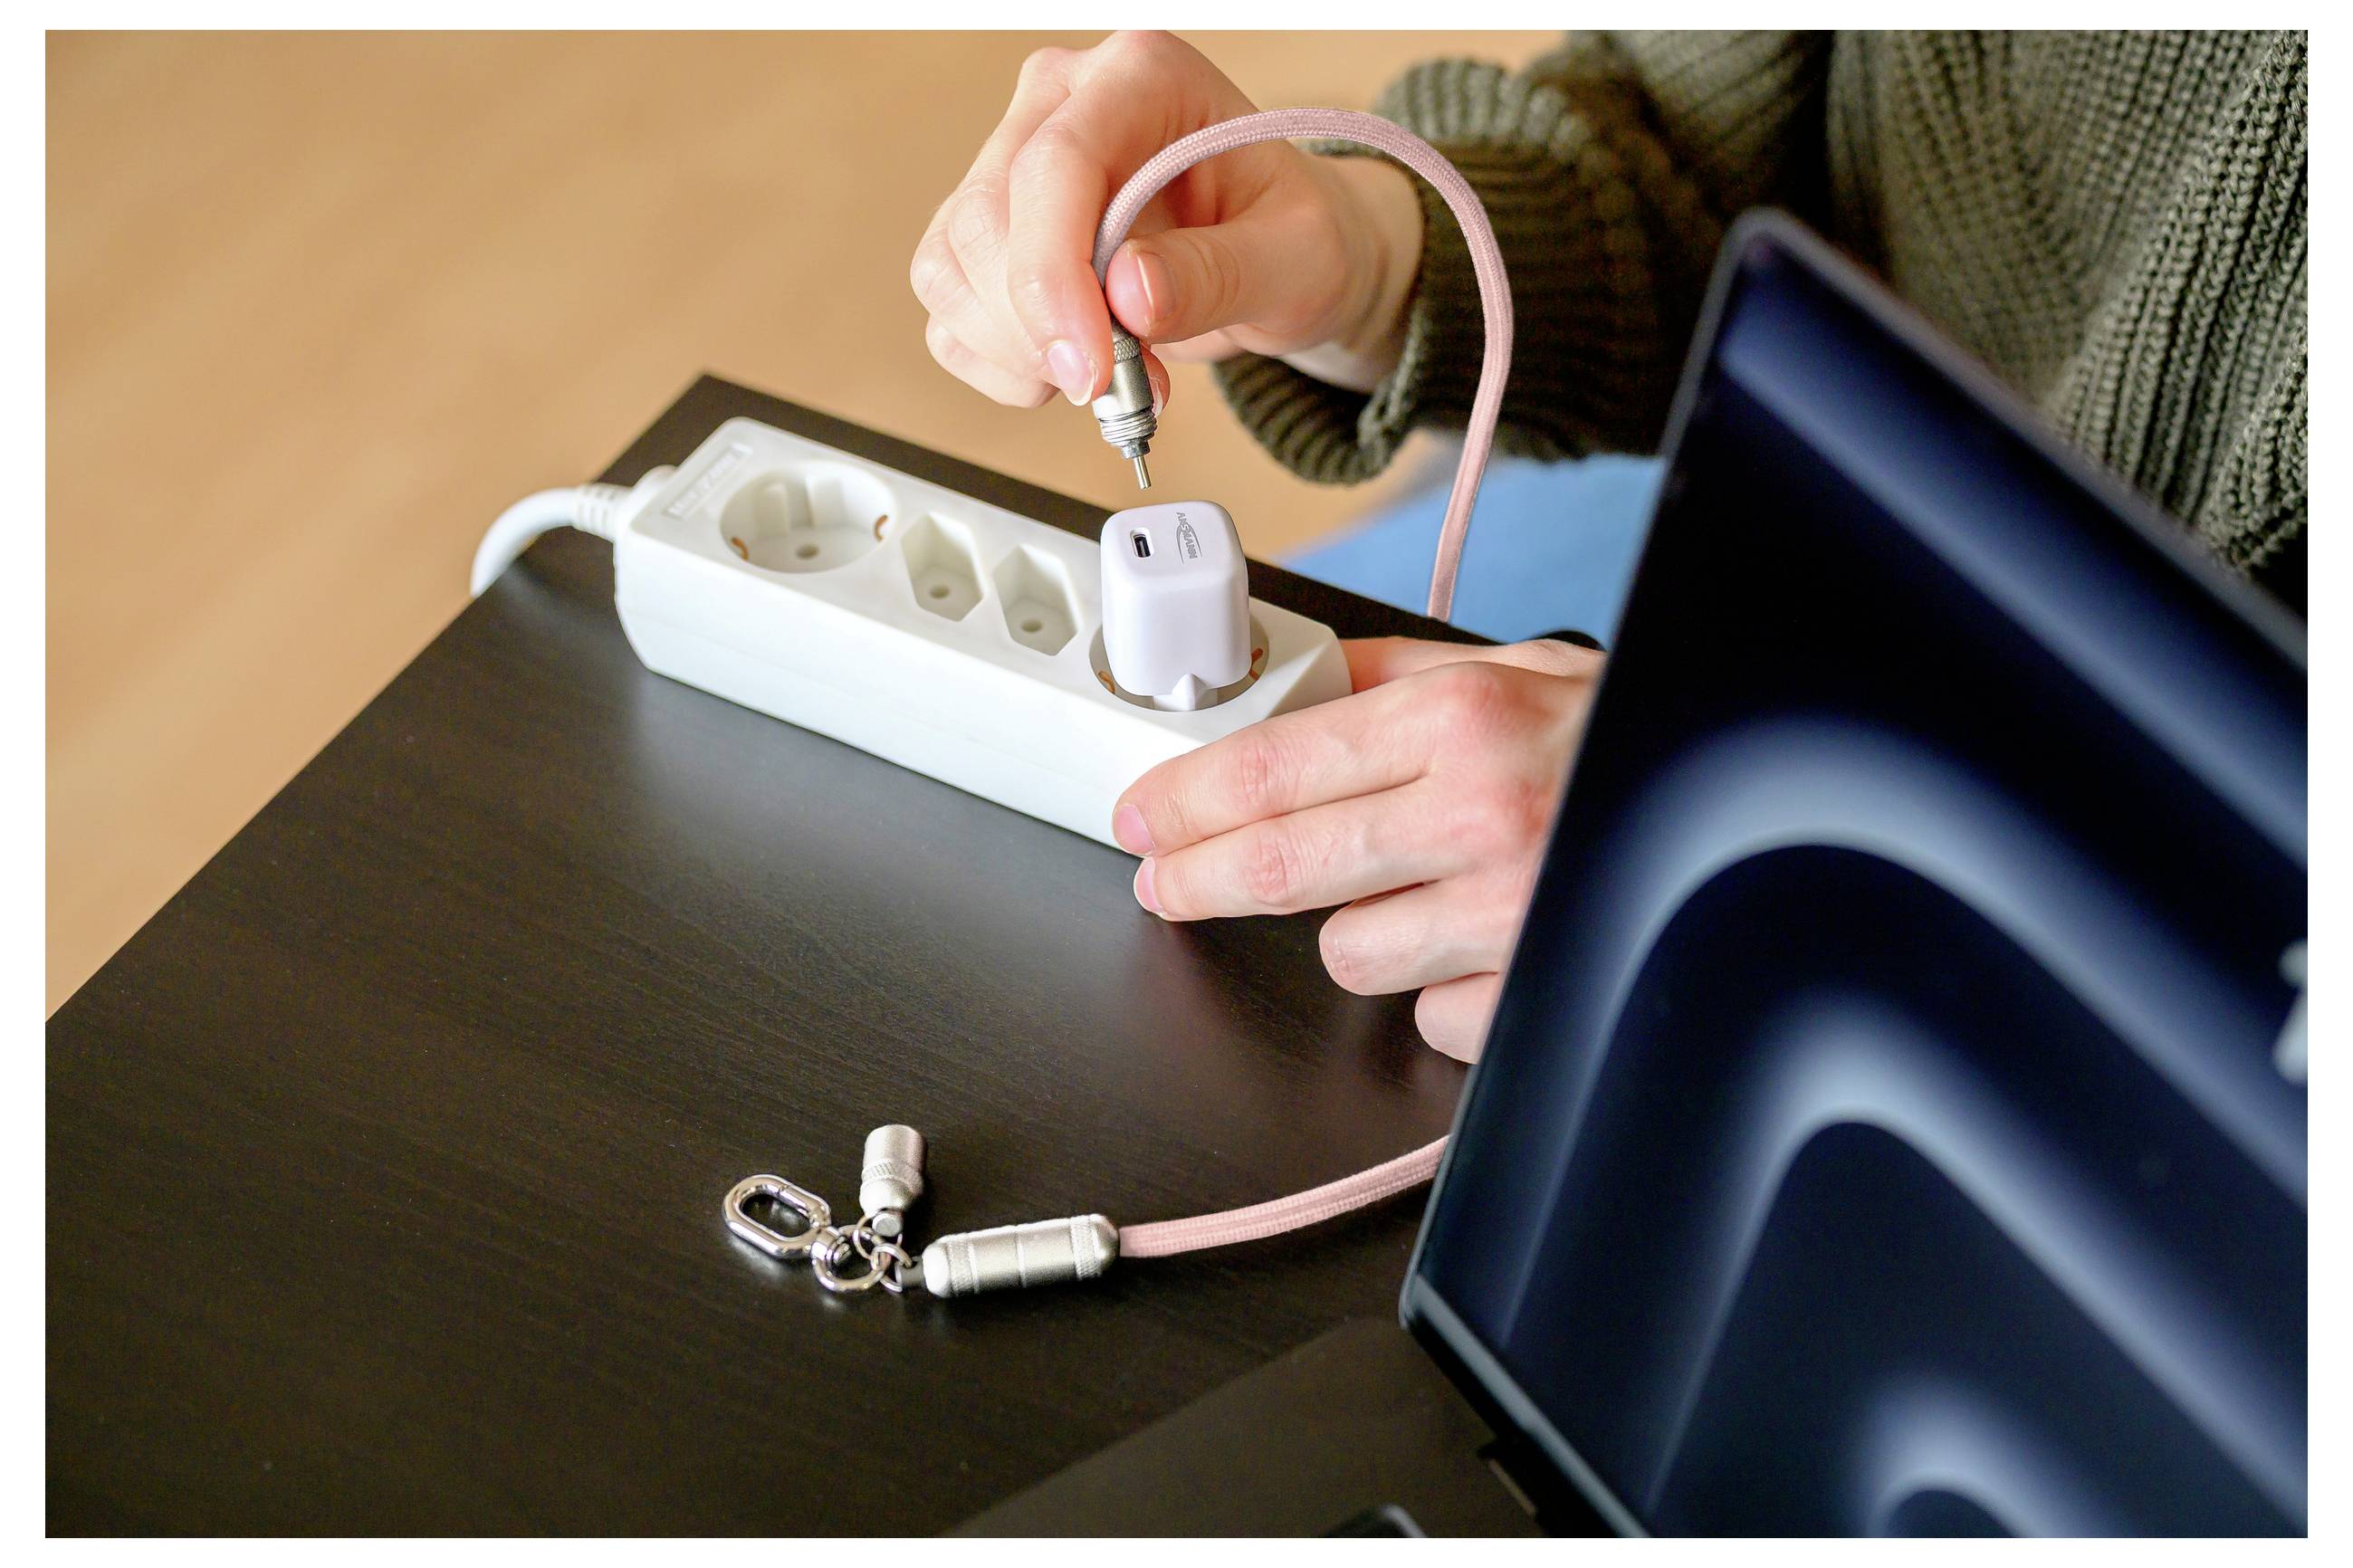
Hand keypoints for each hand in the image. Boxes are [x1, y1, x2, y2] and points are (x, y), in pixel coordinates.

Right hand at [909, 31, 1424, 411]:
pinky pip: (949, 312)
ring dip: (1018, 352)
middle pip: (989, 221)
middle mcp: (1059, 105)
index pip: (1056, 164)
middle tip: (1122, 387)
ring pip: (952, 269)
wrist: (1272, 257)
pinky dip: (1000, 364)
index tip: (1090, 369)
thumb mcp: (1295, 258)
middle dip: (1043, 330)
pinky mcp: (986, 234)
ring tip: (1110, 374)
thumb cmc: (1288, 236)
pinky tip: (1069, 368)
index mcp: (1140, 77)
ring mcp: (1009, 165)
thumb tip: (1130, 295)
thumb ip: (1219, 272)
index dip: (1056, 276)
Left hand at [1112, 637, 1602, 1059]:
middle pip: (1282, 870)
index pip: (1278, 764)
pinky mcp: (1537, 998)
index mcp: (1468, 719)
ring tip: (1420, 894)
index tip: (1142, 813)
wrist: (1763, 802)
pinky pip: (1435, 1020)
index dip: (1187, 797)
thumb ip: (1398, 673)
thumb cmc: (1633, 738)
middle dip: (1196, 880)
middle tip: (1161, 882)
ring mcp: (1510, 918)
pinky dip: (1448, 993)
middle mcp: (1482, 816)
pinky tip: (1488, 945)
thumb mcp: (1525, 669)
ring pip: (1352, 958)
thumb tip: (1290, 678)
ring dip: (1365, 934)